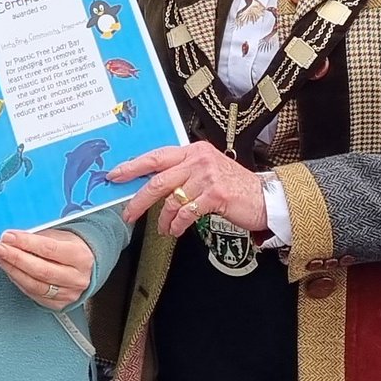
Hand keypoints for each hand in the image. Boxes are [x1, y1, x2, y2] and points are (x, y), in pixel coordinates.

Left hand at [0, 227, 94, 309]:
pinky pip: (33, 294)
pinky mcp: (59, 304)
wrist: (87, 267)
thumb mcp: (62, 236)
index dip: (26, 242)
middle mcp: (76, 278)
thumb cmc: (72, 248)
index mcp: (80, 256)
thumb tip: (15, 236)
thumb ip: (40, 236)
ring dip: (12, 270)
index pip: (49, 249)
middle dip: (15, 258)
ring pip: (34, 285)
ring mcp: (69, 294)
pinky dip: (18, 281)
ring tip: (0, 257)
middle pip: (40, 270)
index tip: (8, 236)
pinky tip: (10, 270)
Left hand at [109, 141, 267, 238]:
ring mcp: (207, 176)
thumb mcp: (207, 170)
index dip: (133, 167)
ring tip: (163, 228)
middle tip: (128, 213)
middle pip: (158, 180)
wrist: (265, 197)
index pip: (156, 156)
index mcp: (193, 150)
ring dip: (163, 219)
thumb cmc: (234, 186)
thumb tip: (153, 184)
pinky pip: (186, 213)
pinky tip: (176, 230)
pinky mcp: (215, 195)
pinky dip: (177, 225)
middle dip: (139, 200)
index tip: (115, 175)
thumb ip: (183, 172)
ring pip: (171, 200)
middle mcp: (199, 159)